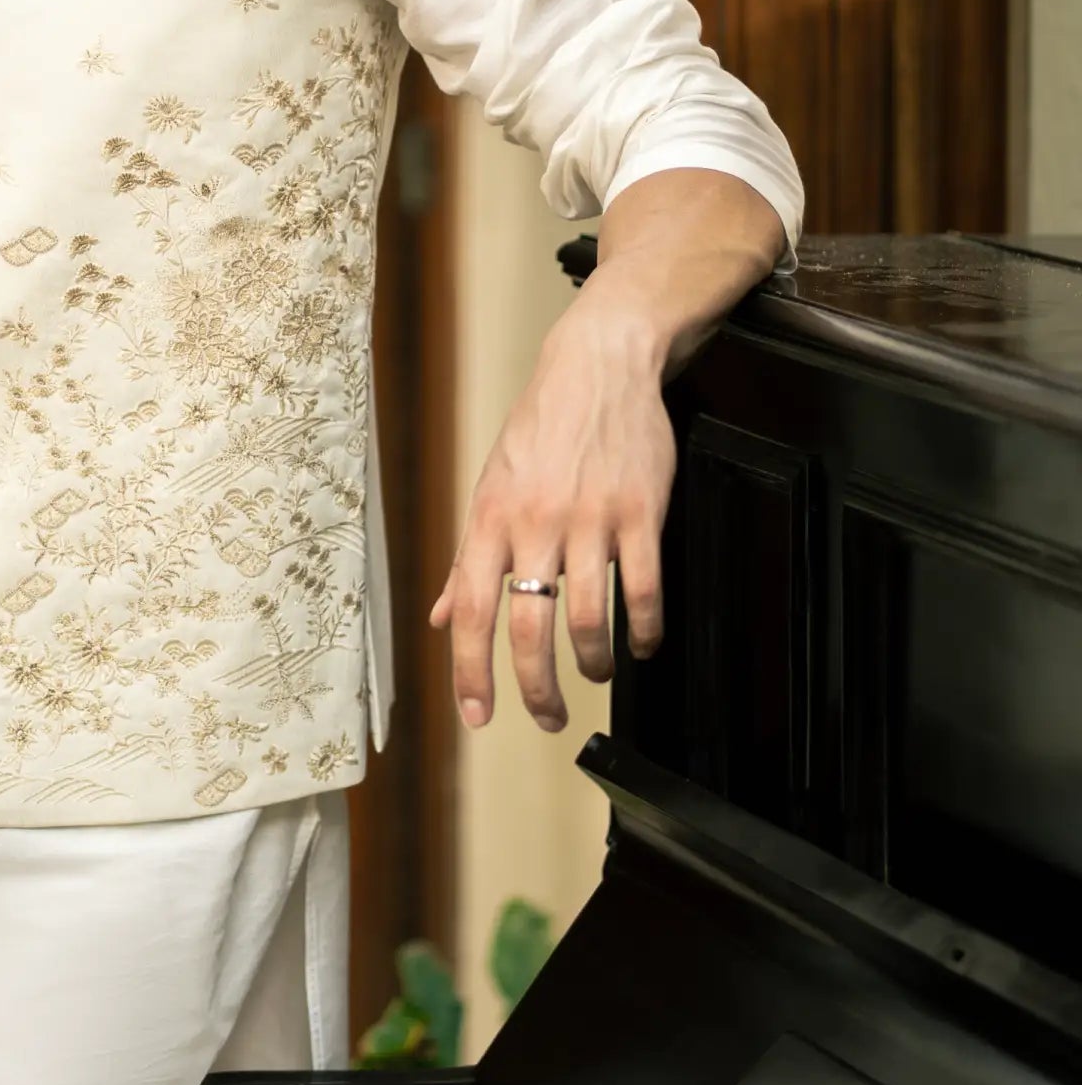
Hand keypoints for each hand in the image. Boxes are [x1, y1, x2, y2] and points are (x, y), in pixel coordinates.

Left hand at [428, 283, 675, 730]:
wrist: (599, 365)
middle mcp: (535, 524)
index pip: (470, 611)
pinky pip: (645, 589)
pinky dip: (645, 631)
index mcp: (490, 520)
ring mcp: (591, 520)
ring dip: (593, 662)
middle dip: (536, 690)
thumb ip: (468, 557)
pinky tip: (642, 644)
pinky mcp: (640, 512)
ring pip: (590, 618)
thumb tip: (439, 615)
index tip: (476, 717)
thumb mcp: (489, 485)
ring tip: (595, 672)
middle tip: (547, 719)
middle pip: (530, 629)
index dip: (470, 672)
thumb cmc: (540, 429)